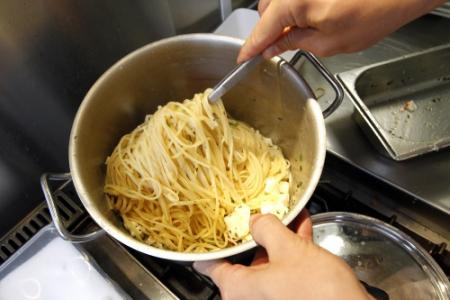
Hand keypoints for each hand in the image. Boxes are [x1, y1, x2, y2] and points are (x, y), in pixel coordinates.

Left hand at [194, 211, 372, 299]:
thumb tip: (255, 220)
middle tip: (259, 209)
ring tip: (286, 211)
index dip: (212, 242)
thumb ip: (267, 229)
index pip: (210, 265)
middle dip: (256, 232)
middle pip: (244, 258)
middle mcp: (251, 297)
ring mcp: (272, 297)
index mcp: (238, 289)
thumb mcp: (288, 250)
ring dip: (279, 236)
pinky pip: (285, 268)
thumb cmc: (316, 291)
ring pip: (269, 261)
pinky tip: (303, 226)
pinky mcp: (292, 296)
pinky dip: (293, 249)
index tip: (214, 224)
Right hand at [237, 0, 445, 61]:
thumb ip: (292, 44)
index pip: (261, 29)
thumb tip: (271, 48)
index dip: (250, 48)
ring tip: (303, 33)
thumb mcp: (328, 42)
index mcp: (293, 2)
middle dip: (269, 31)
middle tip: (279, 50)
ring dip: (282, 18)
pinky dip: (293, 7)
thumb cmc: (374, 12)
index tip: (242, 59)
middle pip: (265, 11)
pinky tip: (309, 18)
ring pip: (277, 1)